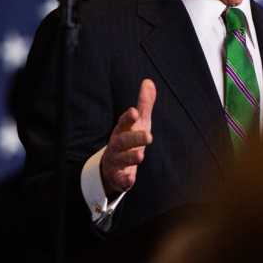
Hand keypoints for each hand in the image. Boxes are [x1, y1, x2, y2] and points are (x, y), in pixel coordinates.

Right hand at [101, 79, 155, 198]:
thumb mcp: (139, 123)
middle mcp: (116, 145)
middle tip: (149, 136)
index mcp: (122, 131)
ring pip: (120, 159)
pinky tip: (129, 181)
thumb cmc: (129, 140)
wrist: (112, 167)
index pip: (123, 122)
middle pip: (121, 141)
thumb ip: (144, 104)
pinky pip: (119, 180)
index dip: (128, 118)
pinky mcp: (118, 178)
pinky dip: (123, 180)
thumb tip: (148, 81)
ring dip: (130, 157)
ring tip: (141, 155)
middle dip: (134, 138)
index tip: (135, 112)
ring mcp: (116, 161)